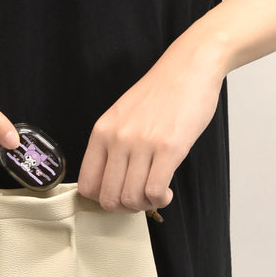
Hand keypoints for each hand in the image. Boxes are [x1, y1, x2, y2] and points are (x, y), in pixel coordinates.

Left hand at [77, 37, 226, 212]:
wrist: (188, 68)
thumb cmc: (158, 94)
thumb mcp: (121, 116)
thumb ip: (111, 146)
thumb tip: (110, 182)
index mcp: (101, 132)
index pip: (87, 184)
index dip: (101, 199)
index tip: (117, 196)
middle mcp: (117, 139)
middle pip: (108, 197)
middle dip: (124, 208)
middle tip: (138, 201)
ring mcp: (142, 143)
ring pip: (131, 198)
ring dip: (144, 205)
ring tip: (154, 195)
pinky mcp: (169, 148)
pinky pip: (155, 191)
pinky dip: (160, 200)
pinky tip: (166, 192)